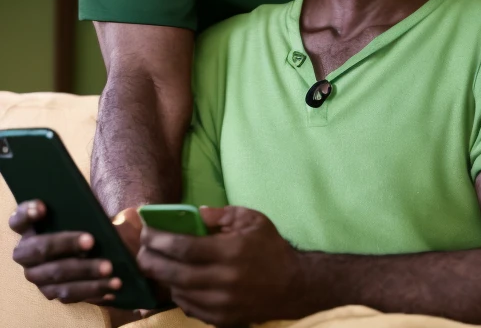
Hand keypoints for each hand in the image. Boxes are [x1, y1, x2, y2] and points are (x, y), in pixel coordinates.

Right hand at [10, 199, 122, 303]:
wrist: (83, 247)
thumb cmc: (79, 222)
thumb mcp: (78, 213)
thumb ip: (83, 212)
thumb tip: (107, 220)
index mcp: (28, 228)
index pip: (19, 220)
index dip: (28, 213)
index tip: (43, 207)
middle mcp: (26, 254)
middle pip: (41, 249)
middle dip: (67, 244)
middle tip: (92, 241)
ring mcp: (37, 276)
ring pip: (57, 277)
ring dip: (85, 272)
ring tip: (109, 269)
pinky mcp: (50, 292)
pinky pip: (69, 294)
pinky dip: (91, 291)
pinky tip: (109, 287)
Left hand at [137, 205, 302, 324]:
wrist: (292, 286)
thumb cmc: (269, 247)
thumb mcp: (251, 219)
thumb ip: (221, 214)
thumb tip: (194, 213)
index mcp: (231, 252)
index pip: (186, 248)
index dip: (161, 240)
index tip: (147, 232)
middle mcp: (225, 280)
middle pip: (176, 274)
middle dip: (152, 262)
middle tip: (140, 251)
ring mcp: (223, 304)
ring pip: (180, 293)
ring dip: (163, 279)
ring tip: (154, 264)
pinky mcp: (222, 320)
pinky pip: (190, 309)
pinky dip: (178, 295)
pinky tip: (175, 282)